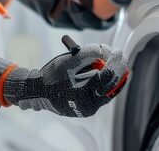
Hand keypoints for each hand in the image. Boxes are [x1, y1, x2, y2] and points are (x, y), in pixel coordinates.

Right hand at [0, 36, 128, 117]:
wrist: (39, 93)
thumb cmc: (51, 77)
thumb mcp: (68, 61)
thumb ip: (87, 54)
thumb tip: (103, 50)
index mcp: (83, 93)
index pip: (107, 76)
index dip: (115, 62)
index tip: (119, 51)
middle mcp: (89, 105)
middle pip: (112, 84)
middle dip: (117, 67)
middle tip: (119, 55)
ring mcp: (90, 108)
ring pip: (109, 89)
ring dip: (112, 73)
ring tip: (107, 60)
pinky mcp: (88, 108)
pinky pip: (104, 94)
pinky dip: (106, 82)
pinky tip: (107, 71)